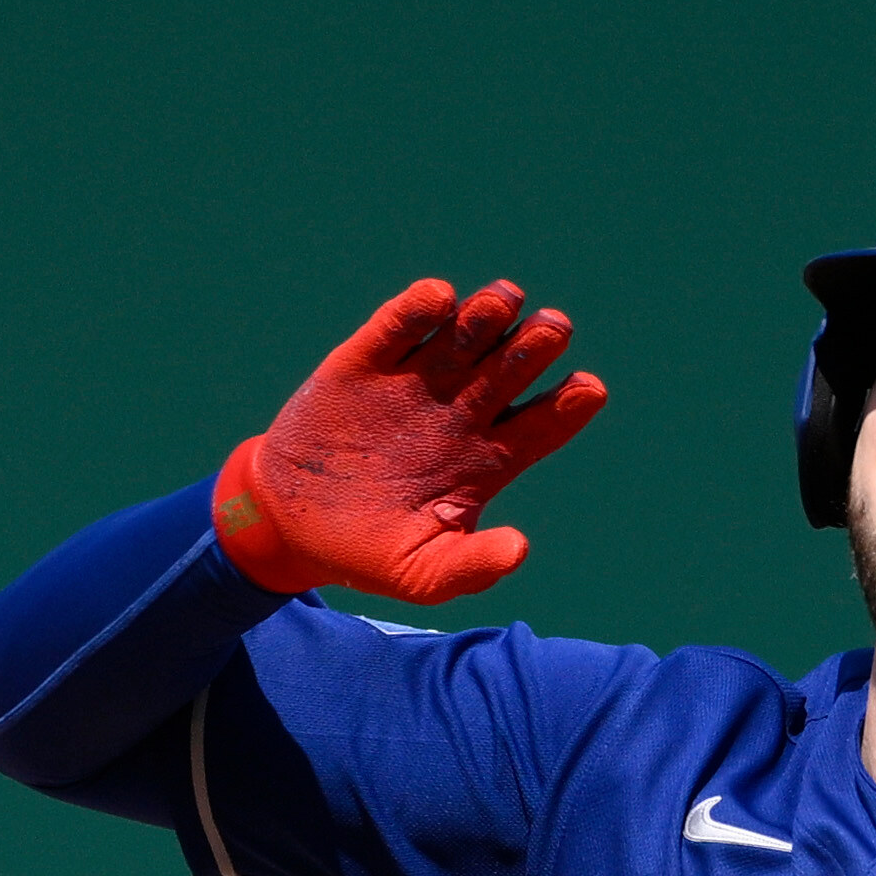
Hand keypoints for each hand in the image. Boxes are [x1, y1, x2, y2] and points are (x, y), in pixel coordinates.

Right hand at [215, 280, 607, 606]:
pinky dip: (422, 306)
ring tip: (503, 303)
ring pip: (468, 334)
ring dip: (490, 313)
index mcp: (487, 459)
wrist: (288, 525)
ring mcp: (416, 380)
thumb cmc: (366, 551)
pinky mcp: (368, 360)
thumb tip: (519, 550)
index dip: (569, 403)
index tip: (587, 388)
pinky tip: (440, 300)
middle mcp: (461, 410)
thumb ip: (470, 567)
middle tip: (553, 329)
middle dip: (537, 344)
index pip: (544, 423)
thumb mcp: (419, 574)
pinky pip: (402, 323)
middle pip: (514, 367)